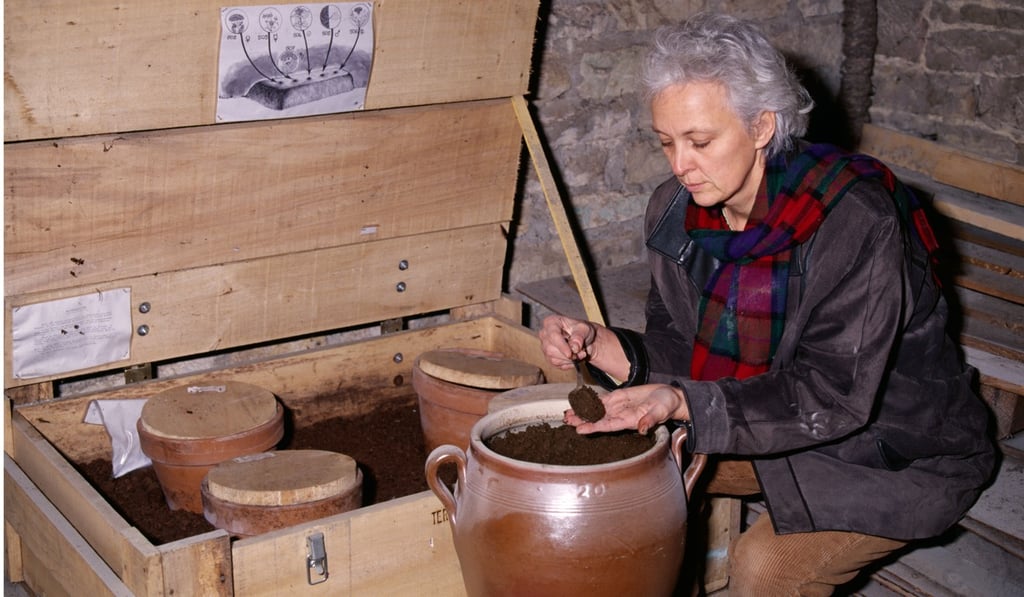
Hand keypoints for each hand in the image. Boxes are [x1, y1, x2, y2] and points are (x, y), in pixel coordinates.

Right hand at [539, 315, 596, 368]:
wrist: (584, 340)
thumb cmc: (582, 330)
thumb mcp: (584, 329)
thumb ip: (579, 337)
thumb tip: (574, 347)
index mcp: (551, 322)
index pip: (553, 335)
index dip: (561, 346)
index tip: (570, 354)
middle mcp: (545, 334)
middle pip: (550, 349)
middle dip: (567, 355)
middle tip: (582, 353)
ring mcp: (545, 346)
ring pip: (553, 358)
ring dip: (570, 360)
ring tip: (580, 354)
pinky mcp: (548, 357)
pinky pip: (556, 364)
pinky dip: (568, 363)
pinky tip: (574, 358)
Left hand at [564, 384, 688, 434]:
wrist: (668, 396)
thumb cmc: (666, 405)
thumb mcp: (660, 411)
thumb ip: (650, 420)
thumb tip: (641, 429)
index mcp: (629, 421)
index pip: (608, 425)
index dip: (593, 427)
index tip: (580, 430)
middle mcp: (620, 416)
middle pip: (597, 420)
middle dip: (582, 421)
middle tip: (566, 421)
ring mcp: (618, 407)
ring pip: (597, 410)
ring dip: (582, 412)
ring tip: (568, 413)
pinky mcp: (618, 398)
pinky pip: (602, 400)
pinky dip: (590, 401)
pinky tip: (579, 401)